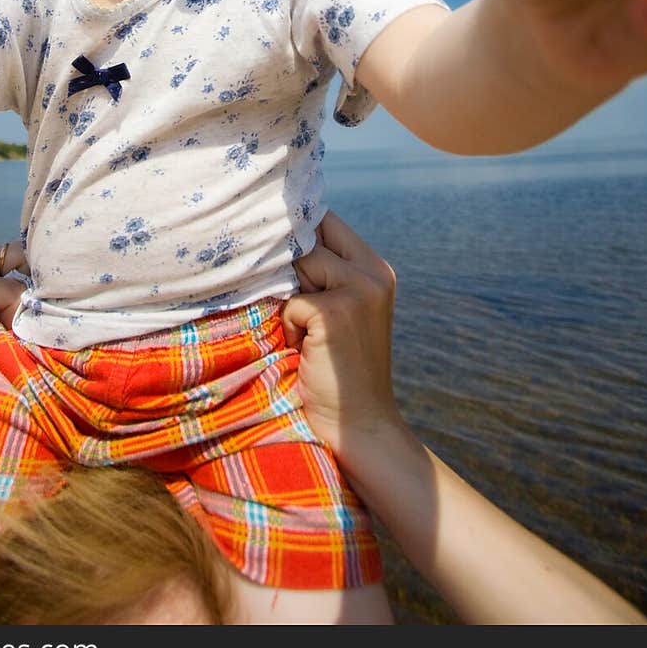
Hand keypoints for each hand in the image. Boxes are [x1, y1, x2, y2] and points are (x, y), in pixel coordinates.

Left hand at [282, 210, 399, 462]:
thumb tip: (273, 238)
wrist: (359, 426)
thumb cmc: (339, 370)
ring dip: (288, 296)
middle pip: (307, 237)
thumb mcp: (341, 311)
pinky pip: (290, 301)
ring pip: (297, 264)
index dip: (295, 230)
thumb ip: (323, 274)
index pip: (326, 221)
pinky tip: (305, 350)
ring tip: (303, 332)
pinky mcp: (335, 313)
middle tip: (294, 304)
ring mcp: (357, 291)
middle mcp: (372, 273)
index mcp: (375, 268)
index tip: (271, 242)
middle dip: (288, 264)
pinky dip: (288, 326)